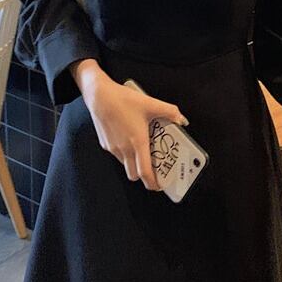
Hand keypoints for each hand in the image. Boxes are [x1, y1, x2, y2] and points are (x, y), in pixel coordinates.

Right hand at [77, 67, 188, 192]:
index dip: (153, 183)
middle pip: (134, 174)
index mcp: (137, 142)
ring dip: (134, 163)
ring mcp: (113, 148)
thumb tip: (181, 119)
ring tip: (143, 150)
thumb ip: (169, 112)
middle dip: (144, 175)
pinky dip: (125, 153)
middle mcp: (124, 149)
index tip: (160, 186)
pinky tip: (130, 138)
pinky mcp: (105, 144)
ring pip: (125, 165)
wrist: (99, 96)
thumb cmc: (123, 100)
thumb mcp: (150, 103)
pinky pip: (117, 154)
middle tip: (153, 168)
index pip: (144, 172)